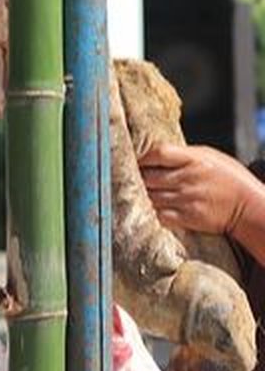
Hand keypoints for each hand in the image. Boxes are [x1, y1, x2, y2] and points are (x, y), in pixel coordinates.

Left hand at [139, 143, 260, 236]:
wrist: (247, 206)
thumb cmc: (229, 178)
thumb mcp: (210, 157)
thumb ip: (184, 156)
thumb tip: (155, 154)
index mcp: (194, 159)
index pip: (158, 153)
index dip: (141, 156)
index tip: (132, 159)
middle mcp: (188, 178)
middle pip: (148, 176)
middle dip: (134, 177)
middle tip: (123, 178)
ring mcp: (186, 199)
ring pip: (150, 196)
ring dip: (138, 195)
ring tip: (129, 193)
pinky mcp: (187, 217)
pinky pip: (158, 215)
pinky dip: (149, 211)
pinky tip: (143, 209)